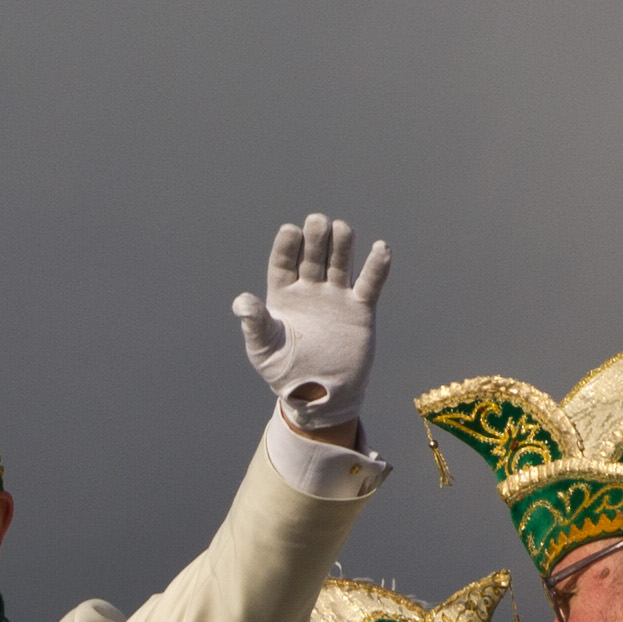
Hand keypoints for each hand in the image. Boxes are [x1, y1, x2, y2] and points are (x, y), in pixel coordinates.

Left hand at [233, 215, 388, 433]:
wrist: (320, 398)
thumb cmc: (286, 375)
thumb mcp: (264, 350)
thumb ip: (255, 324)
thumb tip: (241, 302)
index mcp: (283, 295)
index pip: (284, 263)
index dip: (288, 247)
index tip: (291, 231)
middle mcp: (310, 290)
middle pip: (313, 256)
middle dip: (316, 238)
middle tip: (318, 222)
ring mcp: (335, 298)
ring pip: (340, 264)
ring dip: (342, 246)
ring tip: (342, 229)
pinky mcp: (360, 310)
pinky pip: (370, 284)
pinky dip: (377, 267)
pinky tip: (381, 248)